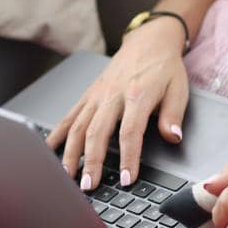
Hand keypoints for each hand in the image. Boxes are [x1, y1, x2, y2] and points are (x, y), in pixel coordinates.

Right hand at [45, 18, 189, 191]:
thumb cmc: (164, 67)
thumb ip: (173, 116)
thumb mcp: (178, 89)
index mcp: (137, 95)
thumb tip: (173, 138)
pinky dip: (58, 133)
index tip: (126, 179)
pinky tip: (50, 150)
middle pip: (97, 132)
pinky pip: (70, 115)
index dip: (127, 158)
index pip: (130, 132)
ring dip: (71, 153)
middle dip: (91, 161)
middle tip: (88, 186)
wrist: (149, 41)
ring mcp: (97, 95)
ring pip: (79, 126)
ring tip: (67, 175)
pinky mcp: (88, 94)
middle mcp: (113, 95)